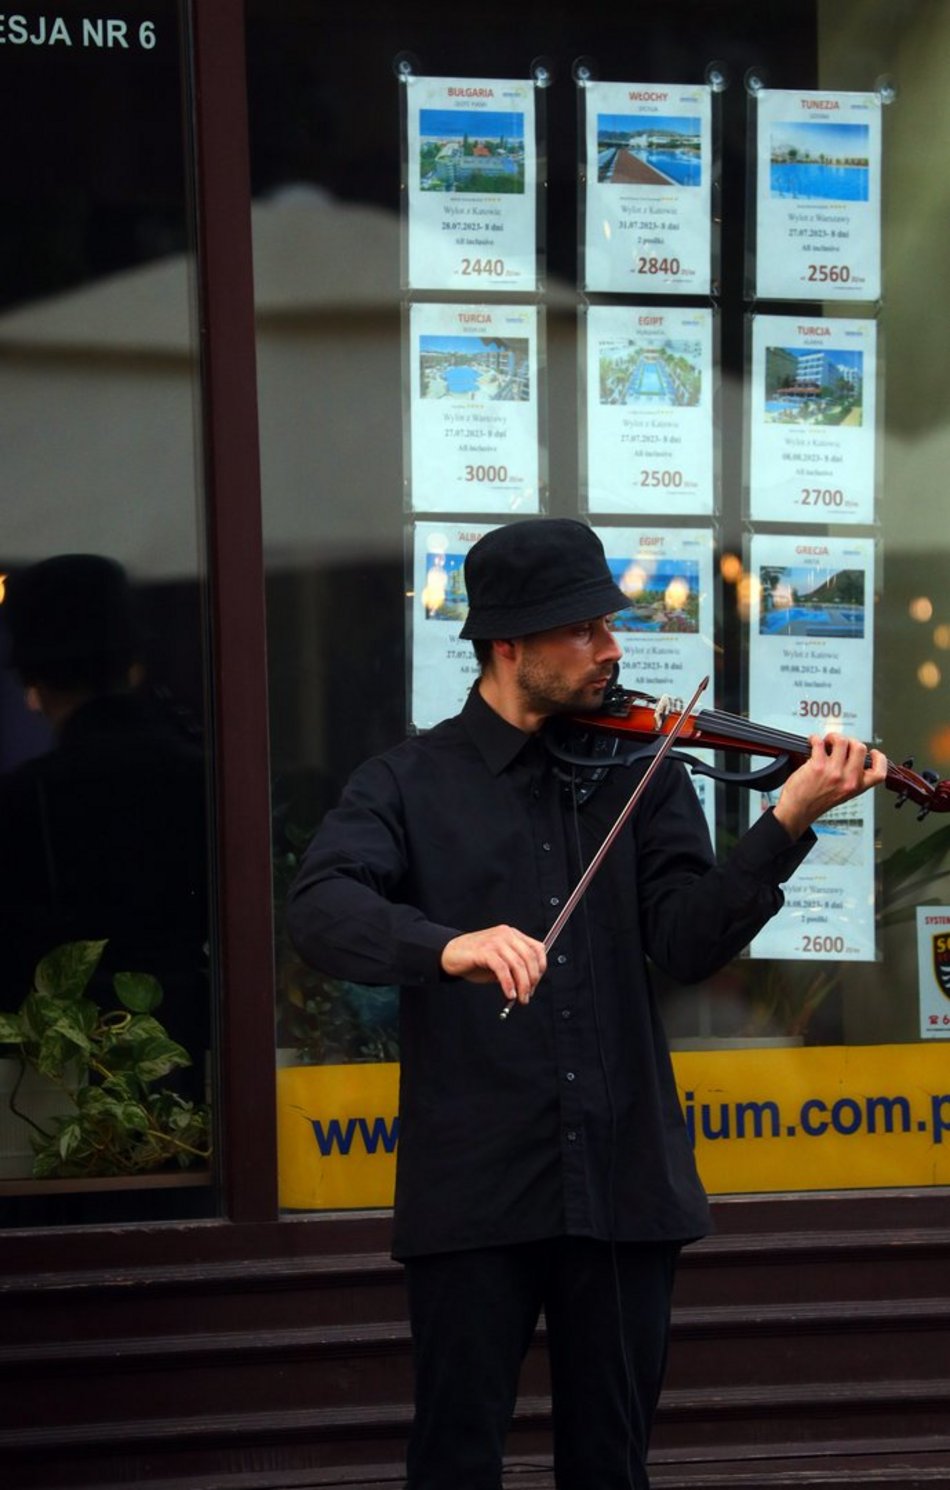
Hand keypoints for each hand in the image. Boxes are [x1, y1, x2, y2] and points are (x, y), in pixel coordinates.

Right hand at [440, 925, 546, 1006]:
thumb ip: (514, 968)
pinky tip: (509, 993)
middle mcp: (506, 935)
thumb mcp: (500, 961)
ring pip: (518, 964)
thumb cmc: (475, 959)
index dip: (541, 967)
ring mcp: (495, 941)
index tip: (536, 983)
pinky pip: (502, 969)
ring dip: (522, 985)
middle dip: (532, 980)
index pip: (537, 948)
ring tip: (520, 998)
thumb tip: (529, 985)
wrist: (450, 953)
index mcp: (512, 935)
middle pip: (529, 958)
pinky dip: (508, 983)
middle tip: (528, 995)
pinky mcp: (484, 951)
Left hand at [773, 734, 887, 840]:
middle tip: (841, 744)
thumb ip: (852, 779)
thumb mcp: (844, 794)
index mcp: (857, 787)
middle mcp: (848, 779)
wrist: (798, 810)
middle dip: (850, 741)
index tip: (872, 752)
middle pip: (860, 748)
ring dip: (833, 737)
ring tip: (827, 742)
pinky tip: (813, 742)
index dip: (879, 758)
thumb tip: (854, 758)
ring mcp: (834, 772)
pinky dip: (815, 738)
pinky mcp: (818, 765)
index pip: (879, 772)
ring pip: (842, 740)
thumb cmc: (817, 802)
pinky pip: (819, 742)